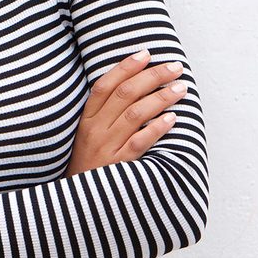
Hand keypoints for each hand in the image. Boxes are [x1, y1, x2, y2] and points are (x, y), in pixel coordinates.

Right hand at [66, 50, 187, 175]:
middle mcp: (95, 130)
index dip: (125, 67)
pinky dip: (156, 128)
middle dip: (152, 76)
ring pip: (135, 114)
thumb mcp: (87, 138)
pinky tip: (172, 118)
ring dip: (160, 98)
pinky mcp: (118, 166)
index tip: (146, 53)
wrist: (77, 205)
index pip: (104, 85)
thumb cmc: (87, 167)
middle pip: (124, 95)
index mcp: (86, 120)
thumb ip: (104, 115)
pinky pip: (139, 142)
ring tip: (180, 89)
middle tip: (175, 67)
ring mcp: (106, 148)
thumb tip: (135, 89)